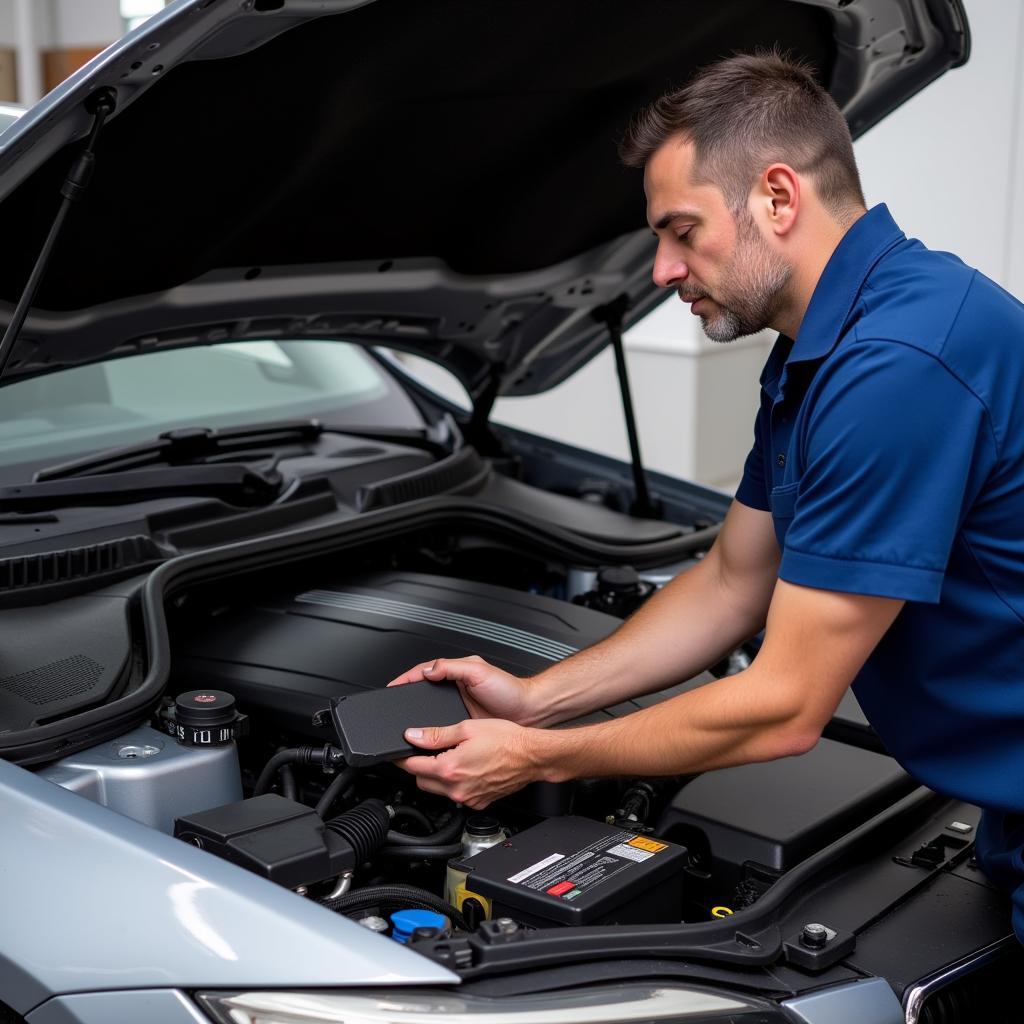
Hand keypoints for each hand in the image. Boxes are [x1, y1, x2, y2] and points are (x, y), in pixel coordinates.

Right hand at [387, 655, 531, 723]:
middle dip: (407, 697)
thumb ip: (453, 667)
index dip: (407, 678)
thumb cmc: (509, 689)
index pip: (425, 672)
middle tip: (392, 705)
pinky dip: (431, 731)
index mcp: (456, 672)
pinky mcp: (462, 725)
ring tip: (404, 722)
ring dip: (418, 716)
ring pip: (430, 711)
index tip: (392, 686)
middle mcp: (455, 688)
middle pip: (424, 691)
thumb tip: (428, 670)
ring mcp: (457, 707)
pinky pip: (441, 727)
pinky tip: (425, 736)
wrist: (528, 712)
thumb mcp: (479, 671)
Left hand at [396, 718, 541, 808]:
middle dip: (417, 767)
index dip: (401, 758)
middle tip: (423, 752)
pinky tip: (464, 769)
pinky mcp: (478, 803)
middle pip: (421, 781)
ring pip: (438, 790)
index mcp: (450, 768)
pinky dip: (453, 784)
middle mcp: (456, 788)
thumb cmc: (506, 740)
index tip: (396, 752)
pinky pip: (456, 796)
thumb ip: (436, 734)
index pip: (412, 766)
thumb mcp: (467, 728)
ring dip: (435, 776)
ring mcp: (468, 798)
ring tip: (446, 758)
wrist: (532, 756)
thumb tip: (412, 736)